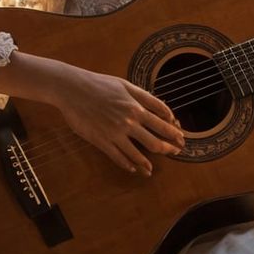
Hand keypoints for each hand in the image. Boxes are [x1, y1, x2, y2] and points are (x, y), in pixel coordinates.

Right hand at [51, 65, 186, 175]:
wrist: (72, 89)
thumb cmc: (100, 84)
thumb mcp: (126, 85)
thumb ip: (146, 98)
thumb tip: (164, 110)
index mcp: (136, 107)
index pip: (162, 123)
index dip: (174, 133)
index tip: (180, 138)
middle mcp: (129, 122)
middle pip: (154, 141)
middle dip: (168, 149)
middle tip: (176, 153)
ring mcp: (115, 133)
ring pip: (137, 154)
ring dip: (147, 163)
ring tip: (151, 169)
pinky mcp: (101, 141)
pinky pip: (117, 157)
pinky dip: (127, 164)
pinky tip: (133, 168)